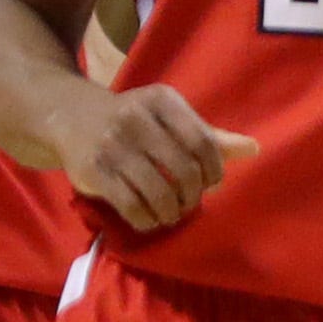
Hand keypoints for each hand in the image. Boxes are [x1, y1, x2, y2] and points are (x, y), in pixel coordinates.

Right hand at [57, 83, 256, 231]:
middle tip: (189, 203)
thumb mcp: (169, 118)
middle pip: (184, 170)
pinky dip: (146, 220)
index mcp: (162, 101)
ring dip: (171, 212)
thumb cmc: (132, 119)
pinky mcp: (92, 170)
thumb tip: (254, 149)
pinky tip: (149, 220)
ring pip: (158, 192)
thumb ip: (209, 135)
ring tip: (171, 214)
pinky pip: (130, 205)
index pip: (203, 141)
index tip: (210, 184)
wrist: (69, 115)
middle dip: (193, 195)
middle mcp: (136, 118)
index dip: (214, 171)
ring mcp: (112, 145)